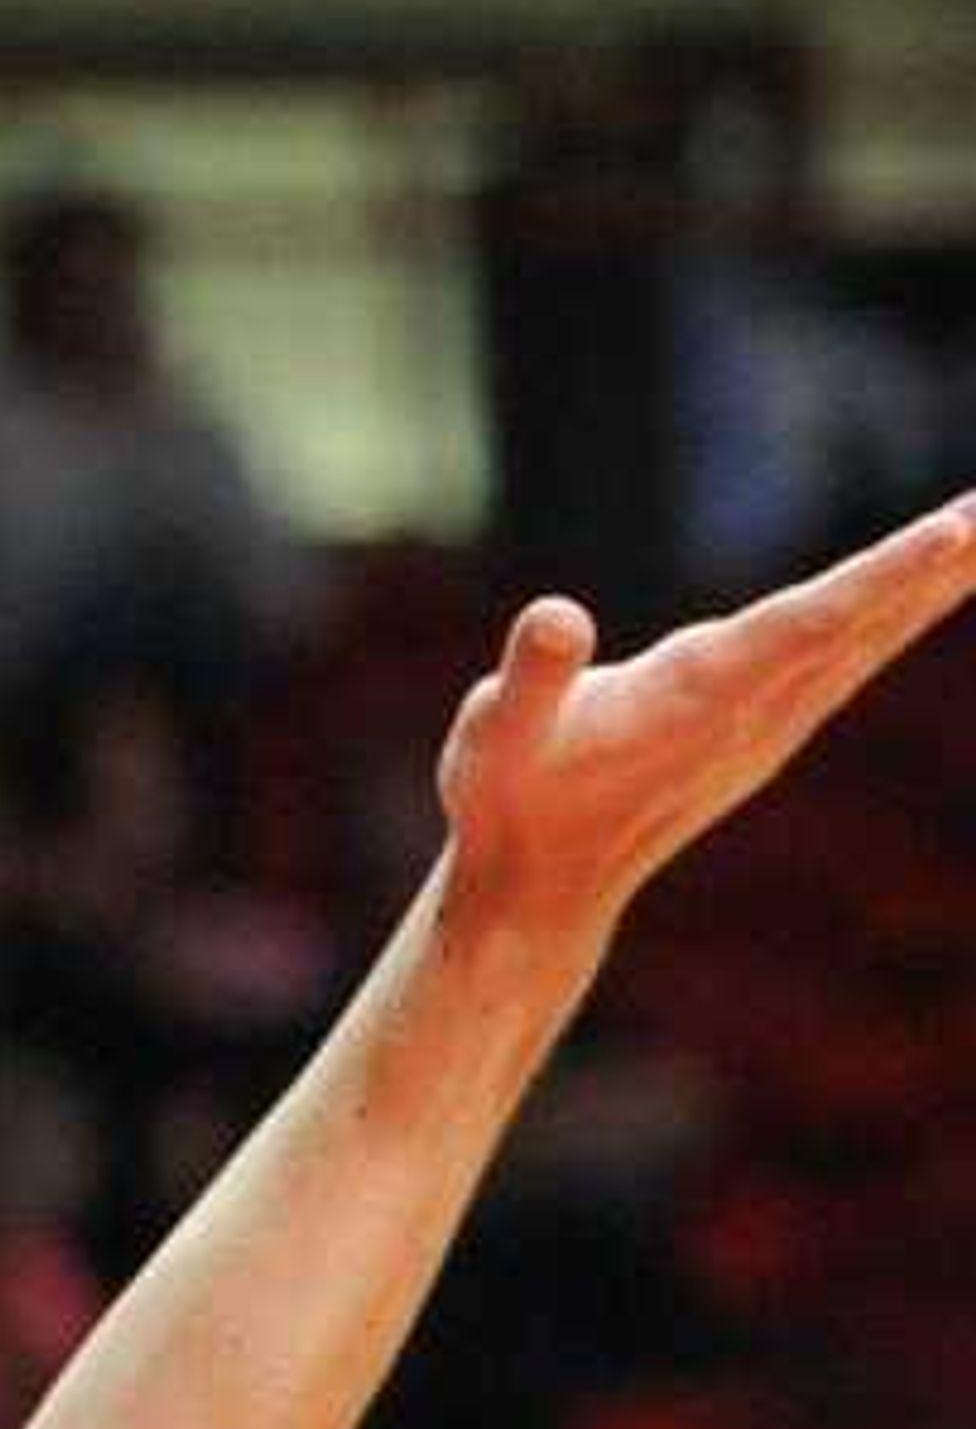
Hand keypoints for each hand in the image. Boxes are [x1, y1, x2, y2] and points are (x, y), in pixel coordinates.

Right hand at [437, 495, 975, 950]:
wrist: (538, 893)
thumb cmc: (509, 801)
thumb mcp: (498, 738)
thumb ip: (533, 680)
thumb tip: (557, 616)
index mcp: (699, 696)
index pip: (812, 624)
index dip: (886, 577)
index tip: (961, 535)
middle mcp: (751, 711)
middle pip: (866, 627)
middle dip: (939, 567)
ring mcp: (765, 725)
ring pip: (866, 642)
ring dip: (931, 586)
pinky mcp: (761, 727)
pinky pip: (847, 655)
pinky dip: (892, 611)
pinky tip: (922, 589)